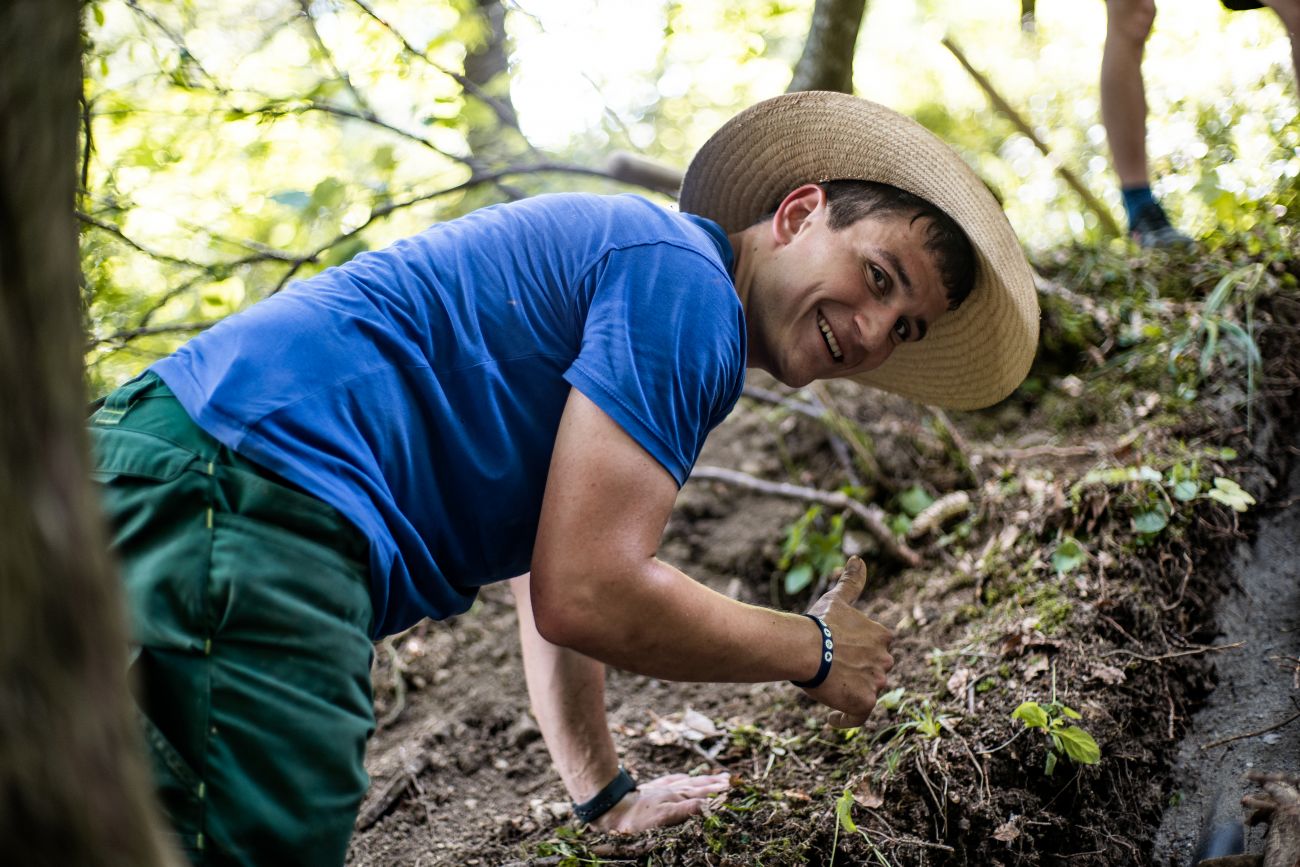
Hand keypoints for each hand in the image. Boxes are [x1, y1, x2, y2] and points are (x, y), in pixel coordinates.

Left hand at [589, 771, 730, 832]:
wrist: (611, 807)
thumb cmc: (637, 818)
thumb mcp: (664, 817)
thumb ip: (687, 809)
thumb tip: (709, 804)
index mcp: (677, 798)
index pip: (703, 794)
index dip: (718, 791)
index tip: (734, 786)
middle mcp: (672, 791)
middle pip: (698, 785)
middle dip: (714, 783)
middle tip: (730, 779)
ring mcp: (661, 788)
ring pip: (687, 782)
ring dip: (702, 780)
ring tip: (715, 776)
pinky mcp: (651, 789)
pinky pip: (670, 781)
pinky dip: (681, 778)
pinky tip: (684, 777)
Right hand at [797, 556, 893, 727]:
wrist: (804, 648)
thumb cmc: (819, 622)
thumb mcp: (837, 599)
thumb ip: (852, 582)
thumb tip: (858, 558)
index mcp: (884, 636)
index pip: (878, 649)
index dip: (858, 651)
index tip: (840, 651)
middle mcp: (886, 660)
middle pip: (874, 672)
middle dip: (857, 672)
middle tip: (831, 670)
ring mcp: (877, 683)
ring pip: (867, 692)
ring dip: (851, 692)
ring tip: (828, 688)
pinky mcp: (864, 703)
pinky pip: (857, 717)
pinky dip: (845, 718)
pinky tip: (831, 717)